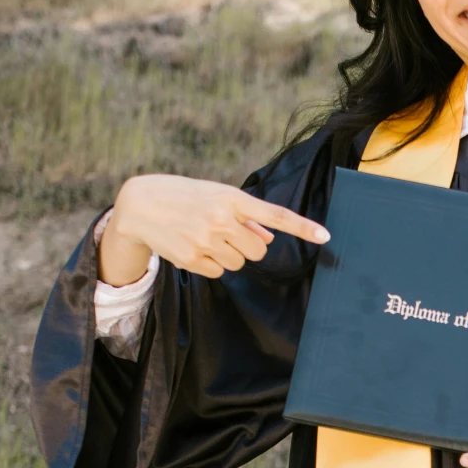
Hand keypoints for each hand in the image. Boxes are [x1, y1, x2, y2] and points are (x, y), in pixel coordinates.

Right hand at [98, 173, 328, 284]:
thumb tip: (269, 238)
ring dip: (229, 255)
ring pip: (240, 263)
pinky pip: (219, 272)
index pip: (275, 214)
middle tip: (227, 234)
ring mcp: (207, 240)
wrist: (141, 205)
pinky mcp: (193, 259)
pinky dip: (211, 264)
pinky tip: (193, 247)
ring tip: (205, 237)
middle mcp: (221, 219)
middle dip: (248, 246)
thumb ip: (245, 216)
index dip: (302, 227)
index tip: (326, 237)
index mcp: (231, 198)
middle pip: (259, 249)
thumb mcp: (215, 196)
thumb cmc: (185, 197)